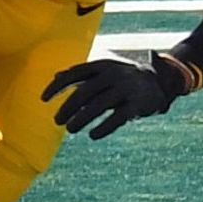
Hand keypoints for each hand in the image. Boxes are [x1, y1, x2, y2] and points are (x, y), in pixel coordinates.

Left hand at [44, 54, 185, 139]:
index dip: (57, 86)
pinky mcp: (137, 104)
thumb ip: (81, 74)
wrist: (159, 79)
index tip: (43, 99)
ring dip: (82, 118)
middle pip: (84, 91)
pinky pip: (118, 117)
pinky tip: (93, 135)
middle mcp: (112, 75)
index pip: (74, 74)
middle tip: (57, 121)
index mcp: (101, 66)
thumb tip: (55, 77)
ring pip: (99, 105)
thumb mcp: (103, 70)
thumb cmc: (123, 77)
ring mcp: (126, 89)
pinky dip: (104, 127)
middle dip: (68, 107)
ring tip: (70, 129)